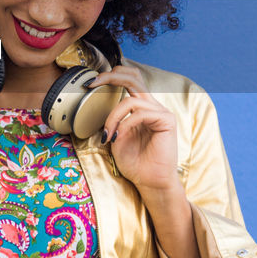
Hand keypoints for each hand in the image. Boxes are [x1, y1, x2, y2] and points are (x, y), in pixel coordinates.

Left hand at [90, 65, 181, 197]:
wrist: (150, 182)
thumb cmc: (135, 162)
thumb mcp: (115, 136)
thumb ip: (112, 119)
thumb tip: (95, 102)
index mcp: (141, 107)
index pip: (129, 80)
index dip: (110, 76)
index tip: (89, 83)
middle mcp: (152, 106)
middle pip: (133, 77)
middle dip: (110, 76)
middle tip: (93, 82)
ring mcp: (161, 112)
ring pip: (130, 100)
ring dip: (113, 117)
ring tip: (108, 135)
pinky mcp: (167, 121)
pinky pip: (140, 113)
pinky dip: (125, 125)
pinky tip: (119, 137)